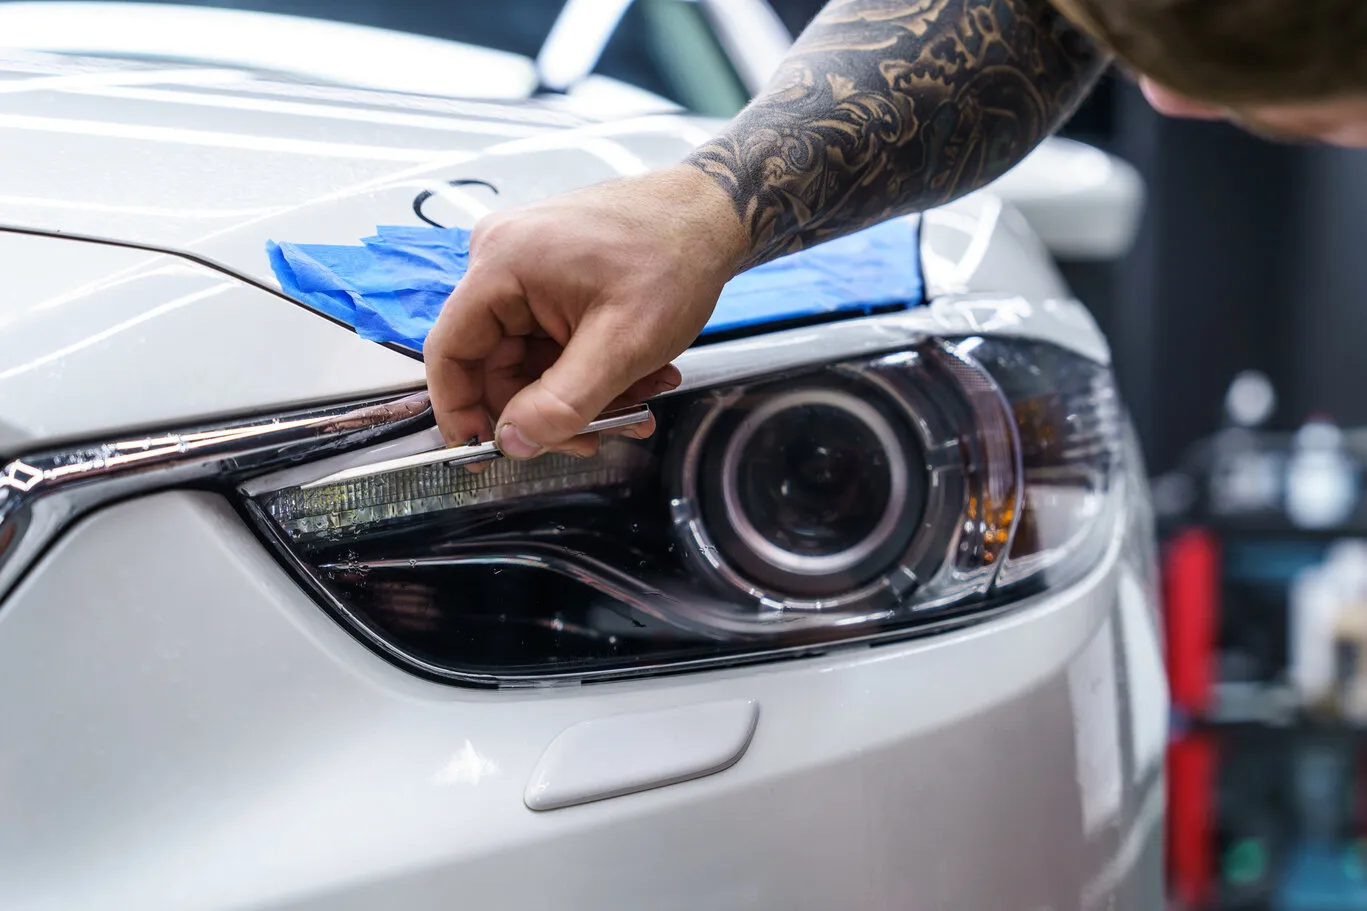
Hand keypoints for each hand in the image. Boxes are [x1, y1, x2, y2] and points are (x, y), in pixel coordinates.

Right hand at [424, 165, 747, 460]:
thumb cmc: (675, 258)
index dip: (460, 411)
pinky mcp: (551, 274)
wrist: (714, 213)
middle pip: (497, 363)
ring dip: (582, 392)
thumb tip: (513, 442)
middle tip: (600, 435)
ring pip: (532, 359)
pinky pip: (553, 339)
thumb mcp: (621, 346)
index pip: (449, 352)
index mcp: (501, 265)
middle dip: (550, 408)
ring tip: (640, 399)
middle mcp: (503, 260)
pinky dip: (592, 367)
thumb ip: (561, 403)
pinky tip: (638, 376)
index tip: (485, 453)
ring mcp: (527, 265)